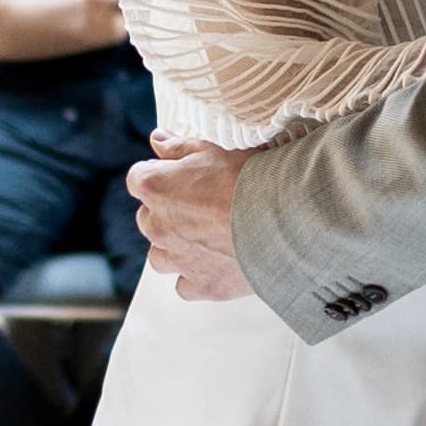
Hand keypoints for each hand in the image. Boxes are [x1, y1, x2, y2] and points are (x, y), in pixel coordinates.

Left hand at [127, 143, 248, 300]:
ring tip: (207, 237)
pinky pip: (186, 285)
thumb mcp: (214, 149)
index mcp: (156, 187)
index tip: (178, 175)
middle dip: (167, 212)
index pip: (138, 178)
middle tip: (202, 204)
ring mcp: (179, 260)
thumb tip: (157, 140)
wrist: (287, 218)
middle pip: (148, 219)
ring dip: (175, 247)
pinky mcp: (202, 285)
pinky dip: (196, 276)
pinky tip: (218, 263)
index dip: (159, 175)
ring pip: (160, 257)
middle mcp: (159, 226)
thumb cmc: (251, 177)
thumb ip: (179, 147)